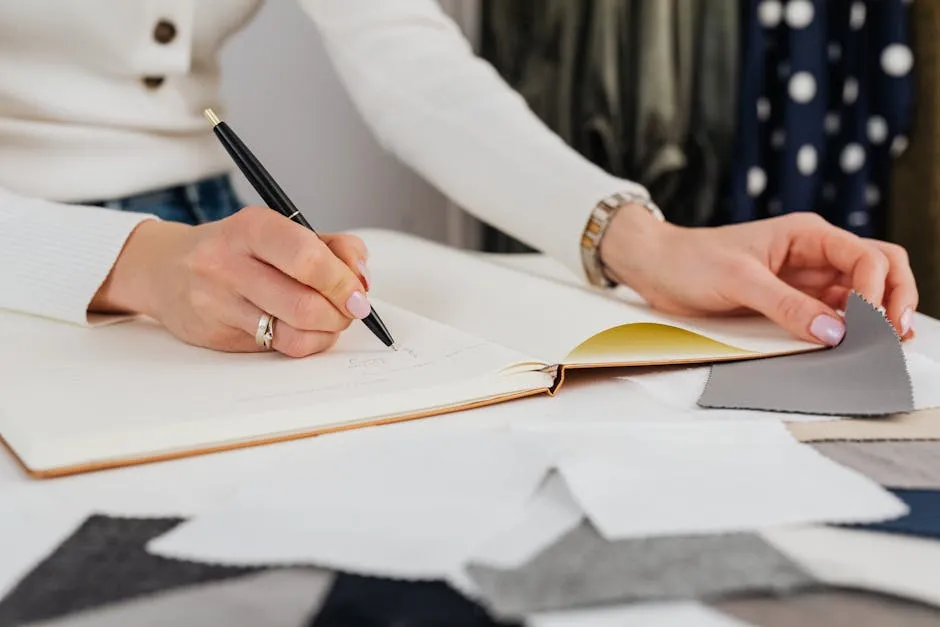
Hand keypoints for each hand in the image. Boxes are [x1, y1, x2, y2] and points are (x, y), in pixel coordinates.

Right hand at [91, 206, 371, 356]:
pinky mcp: (218, 336)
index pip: (307, 258)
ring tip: (330, 319)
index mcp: (251, 228)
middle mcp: (228, 264)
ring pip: (294, 334)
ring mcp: (219, 304)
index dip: (342, 280)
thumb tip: (362, 278)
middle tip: (350, 309)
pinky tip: (303, 329)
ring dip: (327, 332)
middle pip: (304, 304)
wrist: (165, 269)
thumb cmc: (236, 248)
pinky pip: (278, 349)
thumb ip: (332, 247)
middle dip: (341, 312)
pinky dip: (304, 343)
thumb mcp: (281, 230)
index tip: (358, 291)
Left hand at [600, 207, 917, 345]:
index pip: (866, 256)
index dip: (878, 289)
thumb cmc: (691, 261)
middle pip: (880, 268)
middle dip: (895, 298)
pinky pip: (833, 313)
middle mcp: (814, 254)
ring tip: (883, 345)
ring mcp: (806, 279)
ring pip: (862, 293)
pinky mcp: (793, 300)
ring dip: (878, 316)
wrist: (656, 267)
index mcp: (807, 235)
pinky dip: (850, 328)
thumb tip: (833, 331)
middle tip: (895, 336)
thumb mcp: (738, 280)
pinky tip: (852, 346)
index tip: (871, 322)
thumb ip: (785, 305)